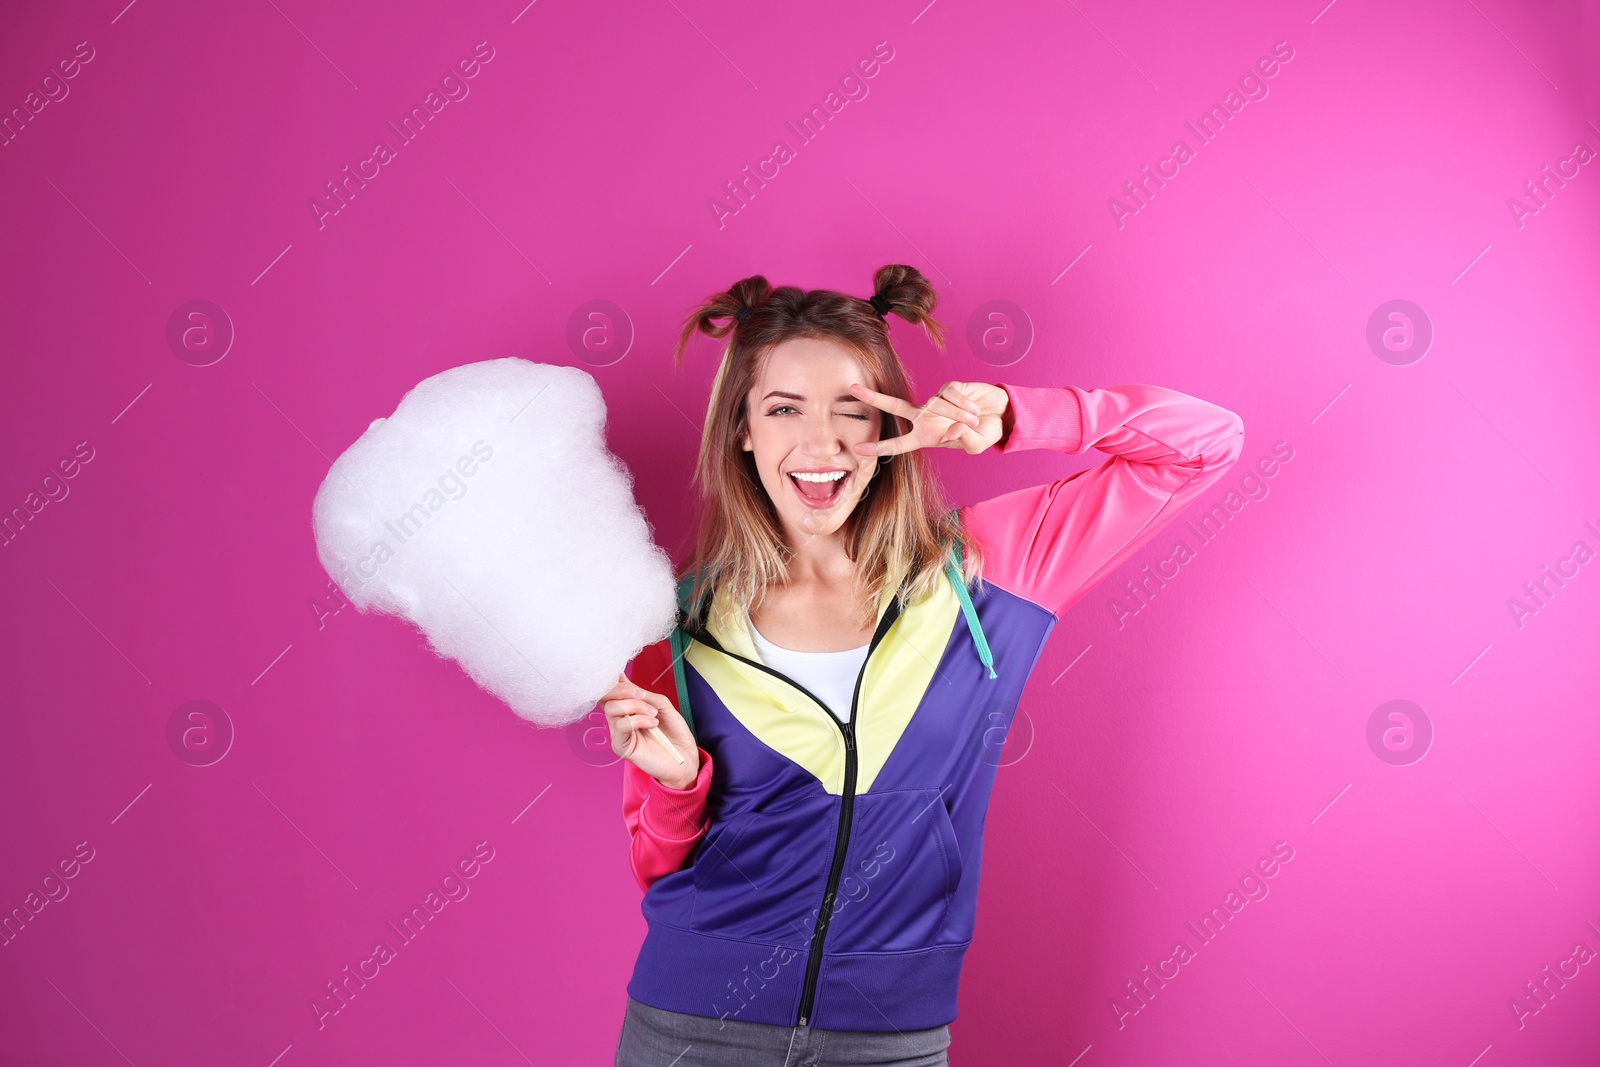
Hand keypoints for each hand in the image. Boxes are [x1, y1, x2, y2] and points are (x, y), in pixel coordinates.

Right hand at [599, 673, 699, 788]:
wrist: (684, 756)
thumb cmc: (674, 732)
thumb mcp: (661, 705)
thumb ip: (642, 694)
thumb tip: (622, 677)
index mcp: (626, 709)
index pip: (609, 692)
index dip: (615, 682)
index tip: (628, 680)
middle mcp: (619, 719)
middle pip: (605, 697)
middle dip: (623, 690)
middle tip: (642, 695)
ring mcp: (618, 733)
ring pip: (612, 709)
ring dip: (636, 706)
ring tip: (653, 714)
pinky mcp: (621, 746)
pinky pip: (622, 726)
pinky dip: (639, 720)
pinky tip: (652, 724)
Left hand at [849, 381, 1009, 456]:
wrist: (1001, 416)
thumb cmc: (983, 434)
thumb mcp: (974, 445)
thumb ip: (963, 440)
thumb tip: (953, 427)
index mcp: (925, 437)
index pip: (898, 444)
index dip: (878, 448)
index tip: (857, 449)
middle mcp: (925, 418)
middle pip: (894, 407)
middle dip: (873, 398)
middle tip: (851, 389)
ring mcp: (936, 401)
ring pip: (936, 405)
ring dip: (957, 414)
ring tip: (974, 419)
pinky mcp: (949, 387)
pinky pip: (950, 394)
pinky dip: (963, 403)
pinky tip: (974, 407)